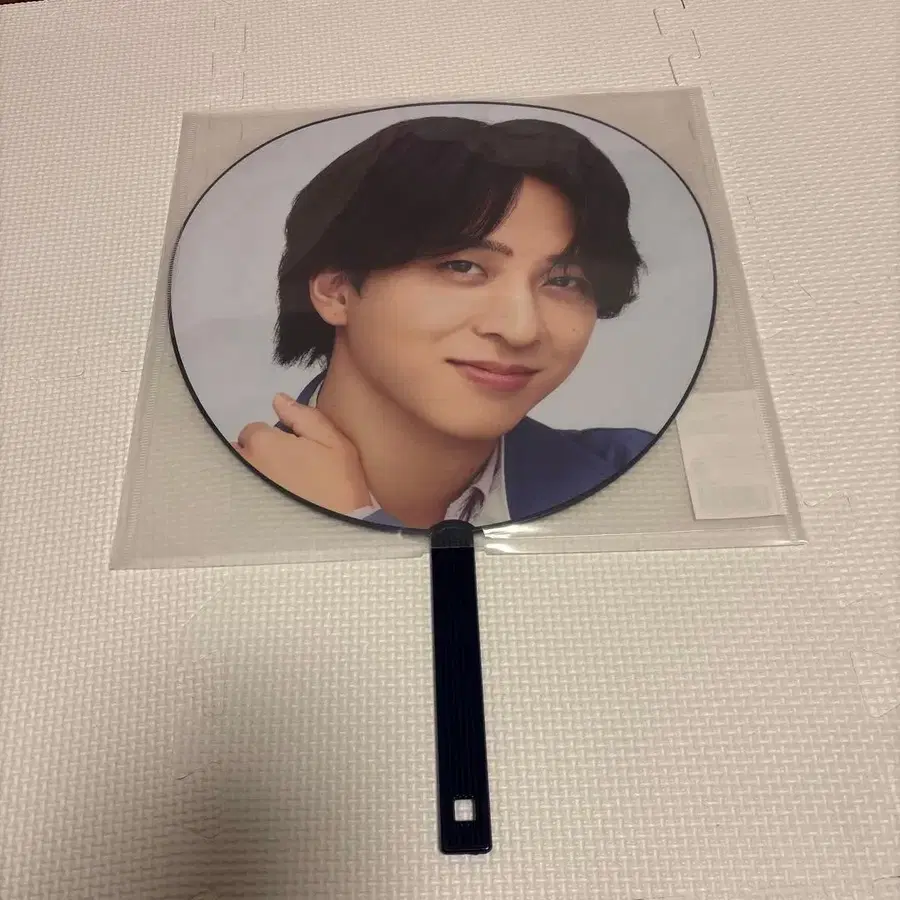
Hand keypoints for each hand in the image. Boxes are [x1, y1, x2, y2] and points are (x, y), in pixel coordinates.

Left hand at [235, 393, 371, 514]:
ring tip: (274, 485)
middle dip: (255, 454)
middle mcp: (244, 464)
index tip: (291, 449)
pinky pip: (235, 495)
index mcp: (264, 443)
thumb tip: (277, 399)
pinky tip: (265, 502)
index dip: (273, 437)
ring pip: (233, 472)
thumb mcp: (332, 442)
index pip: (254, 429)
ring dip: (246, 473)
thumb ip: (303, 417)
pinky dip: (244, 495)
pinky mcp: (243, 511)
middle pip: (238, 449)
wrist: (339, 529)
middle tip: (283, 467)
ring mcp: (240, 490)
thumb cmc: (339, 482)